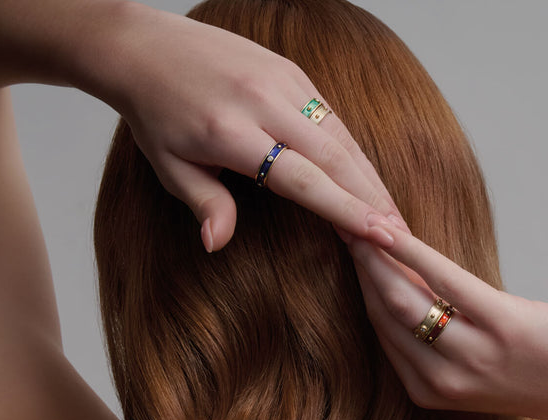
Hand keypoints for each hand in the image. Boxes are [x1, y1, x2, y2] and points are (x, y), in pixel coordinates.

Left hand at [91, 4, 404, 250]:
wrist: (145, 47)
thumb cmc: (155, 112)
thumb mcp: (169, 166)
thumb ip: (204, 203)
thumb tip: (218, 245)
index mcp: (230, 132)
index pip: (302, 178)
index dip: (344, 209)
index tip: (378, 236)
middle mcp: (263, 102)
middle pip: (334, 157)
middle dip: (372, 199)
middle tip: (402, 236)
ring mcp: (282, 81)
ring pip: (341, 135)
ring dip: (370, 177)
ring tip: (392, 214)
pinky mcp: (290, 71)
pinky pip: (331, 115)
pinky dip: (353, 150)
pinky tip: (367, 178)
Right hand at [346, 218, 547, 419]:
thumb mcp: (484, 367)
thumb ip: (446, 338)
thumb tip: (416, 286)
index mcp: (433, 391)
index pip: (381, 330)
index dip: (361, 284)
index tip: (350, 249)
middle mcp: (446, 379)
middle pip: (383, 310)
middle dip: (360, 263)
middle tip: (343, 221)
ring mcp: (473, 356)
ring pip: (402, 296)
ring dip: (377, 252)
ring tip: (361, 218)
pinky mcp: (502, 327)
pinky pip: (445, 281)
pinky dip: (414, 252)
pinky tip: (394, 230)